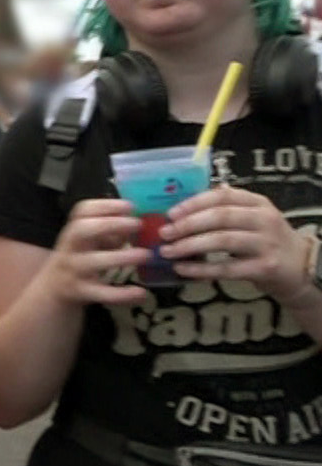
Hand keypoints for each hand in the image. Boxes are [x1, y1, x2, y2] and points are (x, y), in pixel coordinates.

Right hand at [37, 199, 148, 306]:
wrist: (52, 290)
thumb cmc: (78, 259)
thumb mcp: (88, 242)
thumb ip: (108, 233)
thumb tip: (136, 225)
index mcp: (74, 232)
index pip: (82, 211)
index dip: (105, 205)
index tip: (129, 206)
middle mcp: (70, 248)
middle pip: (81, 230)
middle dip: (109, 224)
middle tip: (138, 224)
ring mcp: (73, 270)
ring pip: (92, 262)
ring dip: (120, 257)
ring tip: (146, 255)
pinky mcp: (80, 292)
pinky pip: (100, 293)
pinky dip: (121, 294)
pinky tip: (141, 293)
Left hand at [160, 186, 312, 302]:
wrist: (300, 267)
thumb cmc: (265, 240)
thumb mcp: (251, 218)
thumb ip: (224, 211)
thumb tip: (180, 208)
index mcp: (258, 203)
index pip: (223, 195)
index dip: (194, 203)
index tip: (170, 213)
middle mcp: (264, 219)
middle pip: (221, 216)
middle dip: (187, 225)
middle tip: (164, 233)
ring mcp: (266, 243)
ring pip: (223, 241)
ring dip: (190, 246)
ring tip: (167, 251)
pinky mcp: (265, 267)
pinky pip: (227, 268)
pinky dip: (201, 269)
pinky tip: (182, 269)